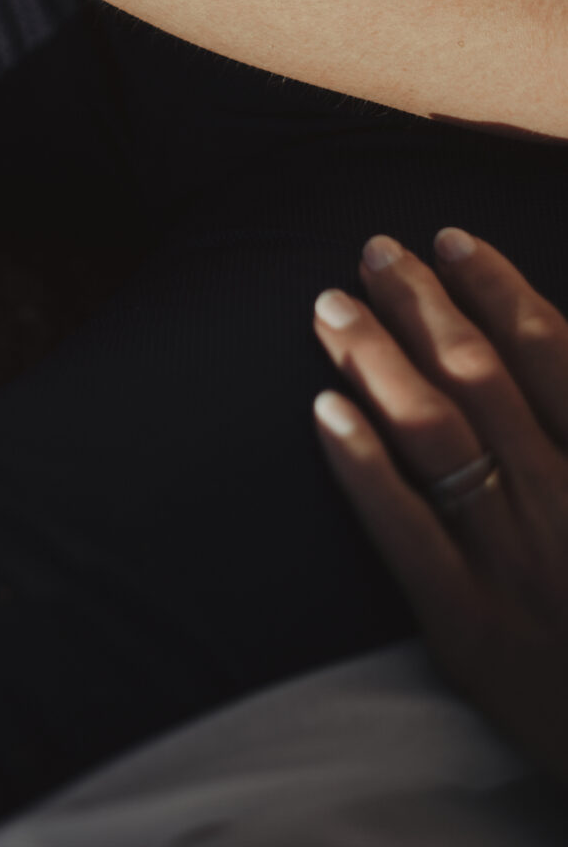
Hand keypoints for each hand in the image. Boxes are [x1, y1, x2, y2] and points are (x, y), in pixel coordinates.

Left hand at [313, 229, 567, 785]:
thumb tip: (543, 342)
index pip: (552, 354)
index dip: (498, 288)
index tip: (450, 238)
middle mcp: (566, 506)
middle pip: (481, 378)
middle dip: (422, 303)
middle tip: (373, 251)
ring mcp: (517, 567)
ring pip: (436, 436)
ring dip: (377, 358)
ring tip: (330, 307)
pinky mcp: (469, 628)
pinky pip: (407, 534)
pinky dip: (364, 466)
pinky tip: (324, 410)